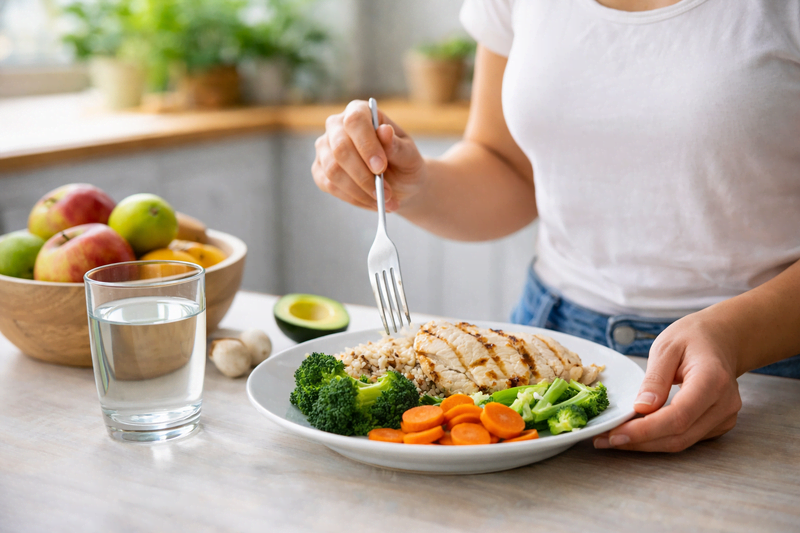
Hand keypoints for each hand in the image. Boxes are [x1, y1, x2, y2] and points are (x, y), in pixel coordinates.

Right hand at [312, 100, 425, 211]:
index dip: (366, 144)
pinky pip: (331, 186)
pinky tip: (372, 203)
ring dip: (361, 191)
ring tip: (385, 201)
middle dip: (363, 175)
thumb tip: (385, 131)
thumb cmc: (404, 163)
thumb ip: (397, 146)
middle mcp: (336, 126)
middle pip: (340, 148)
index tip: (380, 167)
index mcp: (360, 112)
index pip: (355, 121)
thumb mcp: (409, 156)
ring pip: (334, 171)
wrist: (399, 183)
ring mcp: (324, 149)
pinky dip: (354, 199)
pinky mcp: (320, 171)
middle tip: (386, 193)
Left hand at [593, 310, 742, 451]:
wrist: (721, 339)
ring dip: (646, 444)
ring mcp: (724, 416)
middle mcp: (724, 403)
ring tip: (614, 437)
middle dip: (640, 441)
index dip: (646, 430)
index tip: (616, 434)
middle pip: (679, 435)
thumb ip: (655, 379)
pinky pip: (686, 437)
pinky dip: (659, 438)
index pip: (678, 416)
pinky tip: (636, 432)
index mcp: (712, 380)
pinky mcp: (718, 424)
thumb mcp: (666, 347)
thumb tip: (641, 408)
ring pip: (681, 442)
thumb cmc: (693, 338)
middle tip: (605, 438)